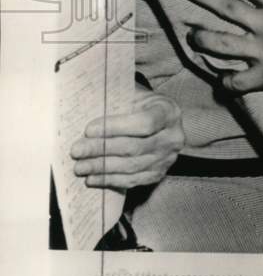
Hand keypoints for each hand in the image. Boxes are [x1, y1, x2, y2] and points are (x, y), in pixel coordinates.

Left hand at [70, 91, 184, 190]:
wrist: (158, 120)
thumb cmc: (140, 105)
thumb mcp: (134, 95)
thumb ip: (116, 100)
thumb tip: (85, 108)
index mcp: (168, 112)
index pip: (144, 122)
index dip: (115, 127)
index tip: (89, 130)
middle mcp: (173, 136)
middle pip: (135, 147)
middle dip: (102, 150)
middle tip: (77, 151)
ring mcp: (167, 158)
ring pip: (132, 167)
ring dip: (102, 168)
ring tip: (80, 166)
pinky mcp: (158, 173)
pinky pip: (133, 181)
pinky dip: (110, 180)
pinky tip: (93, 178)